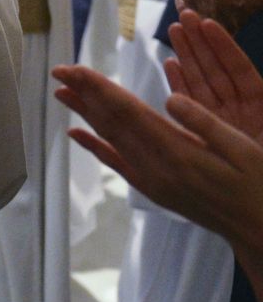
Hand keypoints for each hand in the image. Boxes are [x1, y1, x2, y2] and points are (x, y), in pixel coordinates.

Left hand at [53, 63, 262, 253]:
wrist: (258, 232)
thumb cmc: (259, 186)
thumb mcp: (245, 151)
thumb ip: (207, 124)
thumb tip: (172, 100)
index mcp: (179, 152)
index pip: (129, 113)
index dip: (100, 88)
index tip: (77, 68)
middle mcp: (157, 167)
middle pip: (112, 122)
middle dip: (85, 93)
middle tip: (59, 69)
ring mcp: (152, 180)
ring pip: (110, 139)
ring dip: (85, 113)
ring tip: (62, 92)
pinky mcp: (153, 189)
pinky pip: (117, 163)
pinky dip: (95, 146)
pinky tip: (77, 133)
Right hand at [166, 10, 262, 140]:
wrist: (261, 211)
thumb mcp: (255, 137)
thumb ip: (223, 116)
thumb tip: (176, 97)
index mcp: (260, 105)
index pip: (240, 68)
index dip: (224, 46)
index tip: (208, 23)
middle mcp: (239, 108)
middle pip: (217, 69)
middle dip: (201, 42)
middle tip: (186, 14)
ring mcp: (220, 119)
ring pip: (201, 81)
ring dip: (187, 55)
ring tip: (175, 29)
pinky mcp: (202, 132)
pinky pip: (190, 102)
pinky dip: (179, 83)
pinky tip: (170, 63)